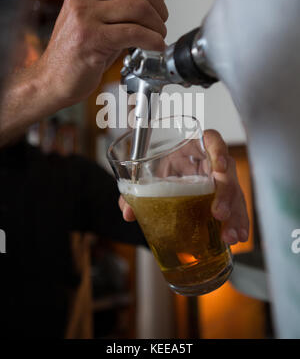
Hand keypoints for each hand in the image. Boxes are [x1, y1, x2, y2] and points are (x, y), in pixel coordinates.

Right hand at [37, 0, 172, 108]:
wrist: (52, 79)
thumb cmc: (77, 52)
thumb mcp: (107, 19)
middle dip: (160, 7)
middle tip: (160, 23)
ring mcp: (85, 15)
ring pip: (141, 8)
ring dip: (158, 26)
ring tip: (157, 37)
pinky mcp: (91, 38)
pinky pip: (134, 32)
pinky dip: (152, 41)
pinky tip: (154, 48)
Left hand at [118, 129, 248, 244]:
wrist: (163, 176)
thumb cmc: (159, 166)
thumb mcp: (148, 172)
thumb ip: (137, 190)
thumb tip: (128, 212)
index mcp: (193, 147)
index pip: (212, 139)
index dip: (218, 150)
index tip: (220, 166)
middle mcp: (211, 162)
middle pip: (228, 171)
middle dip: (227, 194)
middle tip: (218, 214)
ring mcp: (219, 180)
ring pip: (235, 193)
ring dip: (235, 215)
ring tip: (229, 236)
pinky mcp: (223, 197)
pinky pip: (235, 207)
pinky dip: (236, 223)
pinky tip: (237, 237)